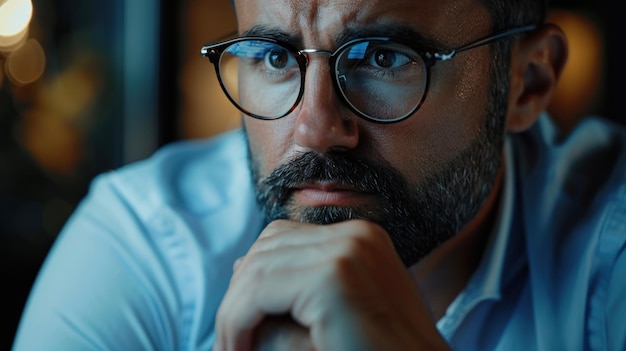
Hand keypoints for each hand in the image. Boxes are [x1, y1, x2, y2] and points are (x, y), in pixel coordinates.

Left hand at [213, 219, 449, 350]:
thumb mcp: (327, 316)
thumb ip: (288, 290)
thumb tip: (238, 264)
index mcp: (361, 238)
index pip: (283, 238)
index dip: (254, 278)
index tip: (242, 326)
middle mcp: (357, 234)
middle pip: (267, 247)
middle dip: (239, 295)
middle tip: (232, 342)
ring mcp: (349, 250)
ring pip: (256, 268)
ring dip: (233, 314)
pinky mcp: (334, 277)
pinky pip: (258, 291)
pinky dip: (236, 322)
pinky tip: (238, 350)